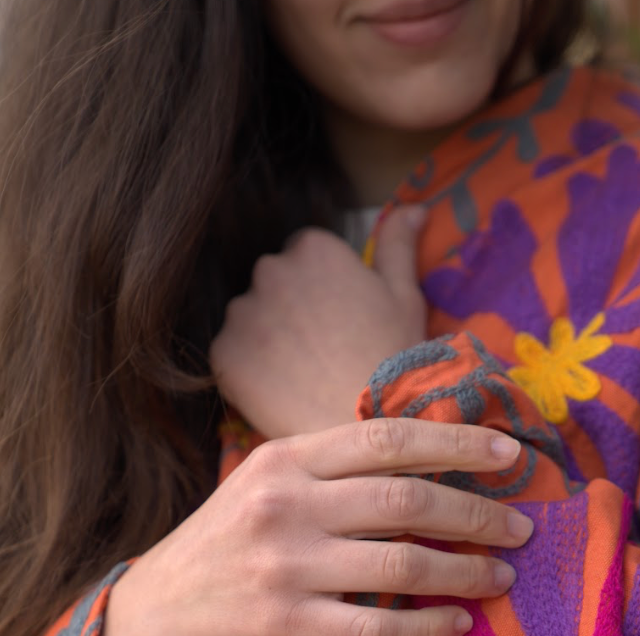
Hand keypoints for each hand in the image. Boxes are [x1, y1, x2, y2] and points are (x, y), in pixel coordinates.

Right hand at [108, 418, 530, 635]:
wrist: (160, 607)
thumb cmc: (229, 540)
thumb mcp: (268, 483)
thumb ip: (334, 468)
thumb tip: (431, 459)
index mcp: (286, 459)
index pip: (387, 438)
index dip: (456, 444)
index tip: (509, 455)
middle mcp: (285, 505)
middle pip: (405, 499)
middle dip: (476, 512)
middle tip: (520, 526)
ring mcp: (285, 566)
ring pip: (399, 562)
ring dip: (464, 570)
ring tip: (500, 576)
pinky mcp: (286, 623)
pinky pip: (375, 626)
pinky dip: (426, 625)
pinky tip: (457, 623)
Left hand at [209, 207, 428, 437]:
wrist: (367, 423)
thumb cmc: (394, 359)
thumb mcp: (405, 295)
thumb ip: (398, 246)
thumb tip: (415, 208)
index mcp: (313, 247)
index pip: (303, 258)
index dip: (321, 293)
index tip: (337, 324)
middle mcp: (270, 269)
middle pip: (272, 284)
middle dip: (289, 311)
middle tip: (319, 353)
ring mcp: (243, 311)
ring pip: (249, 320)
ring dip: (265, 340)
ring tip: (300, 376)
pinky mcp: (224, 353)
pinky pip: (230, 356)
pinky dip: (247, 372)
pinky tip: (280, 391)